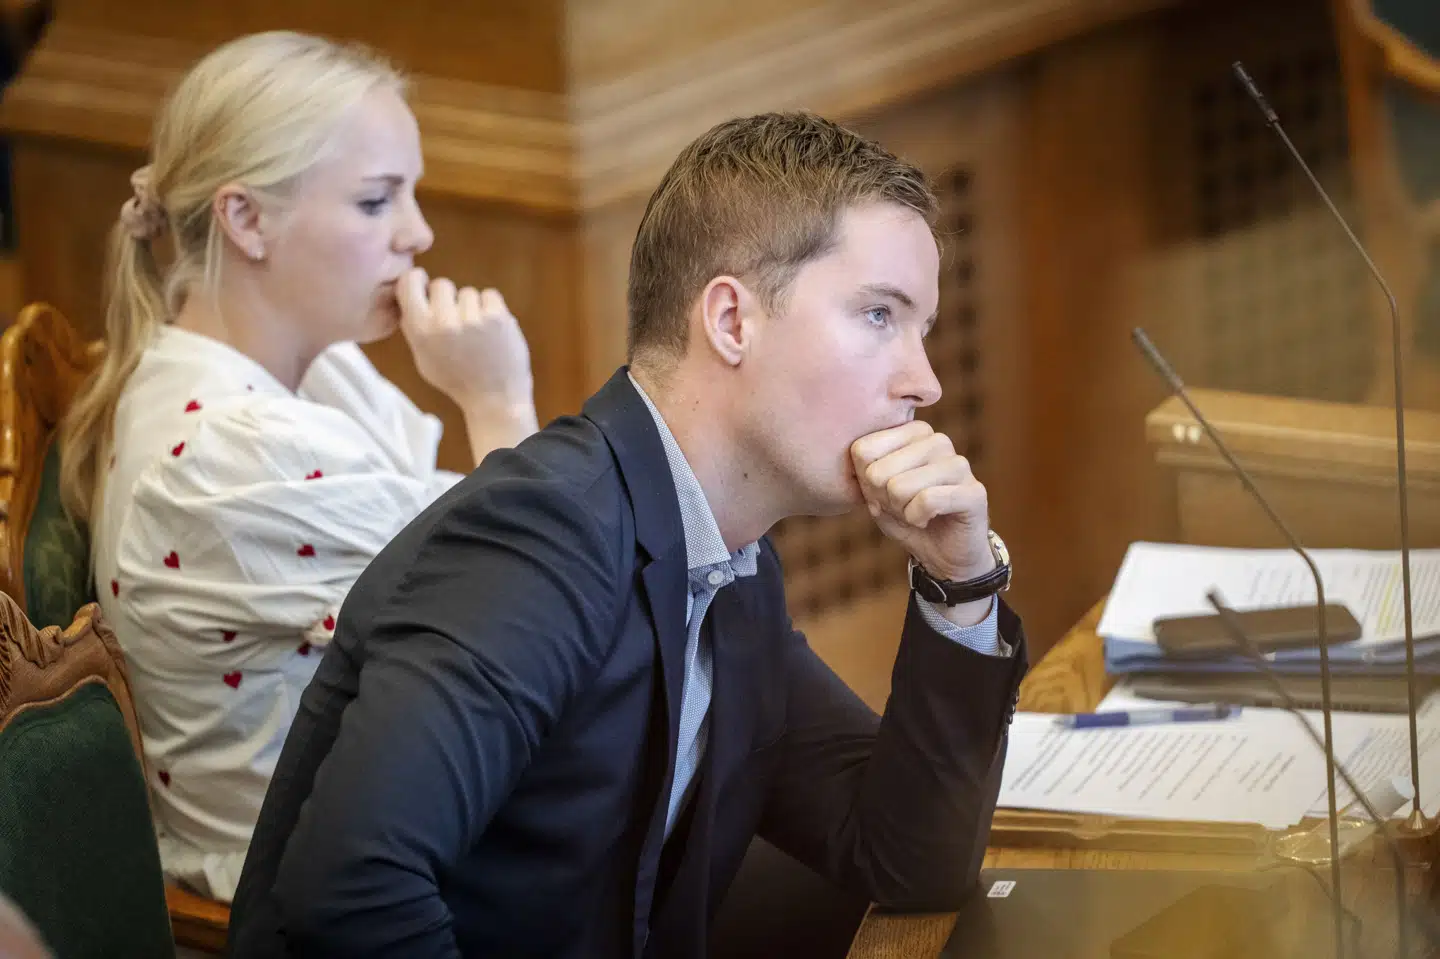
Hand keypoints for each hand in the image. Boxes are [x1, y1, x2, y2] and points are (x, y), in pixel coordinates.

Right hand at [397, 268, 533, 410]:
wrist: (495, 398)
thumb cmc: (457, 380)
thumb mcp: (424, 358)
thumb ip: (415, 327)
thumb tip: (409, 296)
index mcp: (421, 331)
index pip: (408, 282)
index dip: (417, 280)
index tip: (424, 285)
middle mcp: (444, 322)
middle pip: (442, 284)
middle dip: (449, 299)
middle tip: (457, 322)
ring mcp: (472, 318)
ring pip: (468, 292)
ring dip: (473, 308)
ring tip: (477, 335)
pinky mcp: (497, 317)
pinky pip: (490, 295)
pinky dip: (492, 309)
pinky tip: (492, 331)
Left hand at [850, 420, 993, 583]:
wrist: (944, 555)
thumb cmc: (908, 517)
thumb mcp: (875, 494)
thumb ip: (864, 473)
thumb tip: (862, 459)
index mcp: (913, 433)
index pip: (862, 450)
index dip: (866, 484)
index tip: (885, 493)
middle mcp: (938, 441)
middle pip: (877, 472)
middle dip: (884, 501)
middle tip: (904, 507)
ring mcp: (959, 464)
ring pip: (899, 487)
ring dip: (901, 512)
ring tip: (917, 514)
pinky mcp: (974, 491)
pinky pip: (926, 501)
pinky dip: (917, 519)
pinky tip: (928, 521)